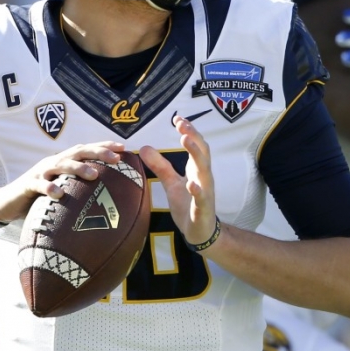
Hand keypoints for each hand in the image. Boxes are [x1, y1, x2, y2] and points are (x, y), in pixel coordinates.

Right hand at [0, 140, 128, 223]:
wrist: (8, 202)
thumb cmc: (41, 196)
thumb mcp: (63, 188)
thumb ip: (80, 188)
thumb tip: (108, 194)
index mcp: (64, 161)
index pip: (86, 149)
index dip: (104, 146)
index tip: (124, 148)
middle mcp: (54, 162)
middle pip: (77, 152)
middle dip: (97, 153)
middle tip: (115, 159)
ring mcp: (40, 172)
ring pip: (60, 165)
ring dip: (78, 168)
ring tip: (94, 174)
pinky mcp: (28, 185)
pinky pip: (39, 185)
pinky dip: (49, 188)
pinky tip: (59, 194)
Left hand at [140, 115, 217, 247]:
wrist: (200, 231)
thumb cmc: (188, 204)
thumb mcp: (171, 183)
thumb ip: (160, 166)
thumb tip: (144, 147)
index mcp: (197, 169)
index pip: (196, 145)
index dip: (189, 131)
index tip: (178, 118)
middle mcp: (204, 177)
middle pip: (202, 152)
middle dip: (193, 136)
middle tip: (182, 123)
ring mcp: (205, 192)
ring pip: (204, 170)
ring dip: (196, 154)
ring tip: (185, 140)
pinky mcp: (203, 208)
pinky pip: (202, 197)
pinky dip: (197, 190)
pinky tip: (191, 183)